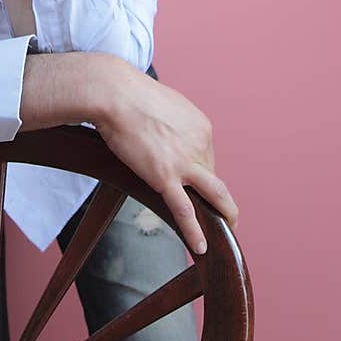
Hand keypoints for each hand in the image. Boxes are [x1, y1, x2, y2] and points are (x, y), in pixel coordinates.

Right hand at [94, 59, 238, 253]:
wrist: (114, 94)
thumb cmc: (128, 94)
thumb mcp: (162, 105)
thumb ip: (171, 122)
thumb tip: (164, 131)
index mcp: (200, 126)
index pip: (206, 155)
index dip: (198, 171)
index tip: (189, 180)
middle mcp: (200, 143)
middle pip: (211, 175)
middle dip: (214, 196)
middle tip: (219, 213)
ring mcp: (184, 161)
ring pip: (214, 195)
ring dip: (224, 214)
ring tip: (227, 232)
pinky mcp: (165, 176)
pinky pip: (185, 210)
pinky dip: (195, 231)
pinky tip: (201, 247)